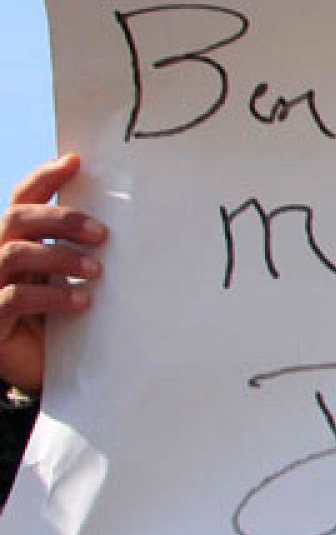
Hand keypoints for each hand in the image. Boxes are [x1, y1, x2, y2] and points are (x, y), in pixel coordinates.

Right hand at [0, 154, 104, 391]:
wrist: (40, 373)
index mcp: (15, 241)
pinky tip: (82, 302)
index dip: (44, 178)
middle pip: (17, 217)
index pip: (23, 199)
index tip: (75, 161)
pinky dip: (52, 295)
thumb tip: (123, 222)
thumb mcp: (69, 282)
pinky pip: (13, 296)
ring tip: (97, 271)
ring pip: (14, 252)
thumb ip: (80, 253)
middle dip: (61, 219)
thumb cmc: (59, 321)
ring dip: (61, 257)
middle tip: (103, 234)